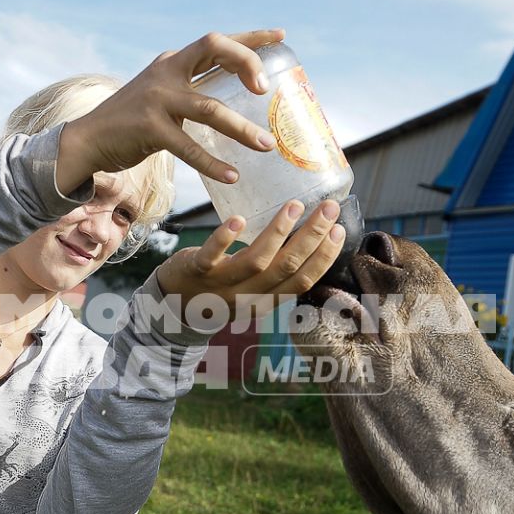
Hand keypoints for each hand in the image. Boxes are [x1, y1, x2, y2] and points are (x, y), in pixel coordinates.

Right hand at [56, 29, 284, 193]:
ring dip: (241, 129)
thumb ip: (189, 92)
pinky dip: (212, 163)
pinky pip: (189, 147)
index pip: (218, 41)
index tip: (282, 36)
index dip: (251, 38)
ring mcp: (157, 98)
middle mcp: (167, 71)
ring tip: (266, 145)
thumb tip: (232, 105)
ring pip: (210, 108)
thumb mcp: (161, 95)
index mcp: (173, 61)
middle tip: (266, 89)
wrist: (88, 140)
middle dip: (247, 62)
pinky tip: (231, 175)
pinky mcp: (149, 128)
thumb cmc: (131, 122)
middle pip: (214, 47)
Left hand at [155, 198, 343, 322]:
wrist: (173, 308)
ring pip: (256, 260)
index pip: (303, 280)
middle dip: (311, 236)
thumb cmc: (222, 290)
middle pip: (287, 267)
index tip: (340, 230)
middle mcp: (248, 295)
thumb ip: (277, 271)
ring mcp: (222, 284)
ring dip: (278, 232)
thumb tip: (309, 236)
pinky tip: (239, 219)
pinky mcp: (197, 270)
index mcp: (267, 300)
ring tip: (294, 205)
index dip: (324, 257)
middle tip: (328, 208)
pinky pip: (213, 256)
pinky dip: (226, 238)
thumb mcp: (254, 290)